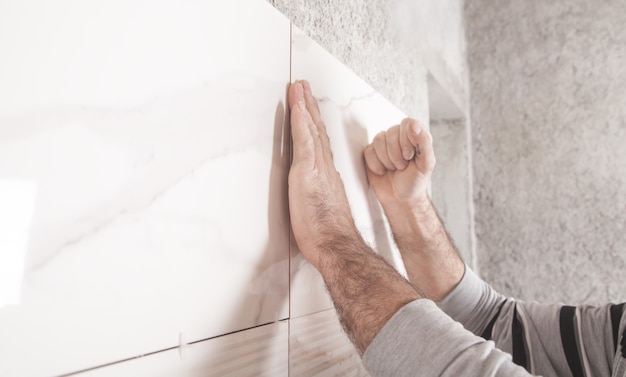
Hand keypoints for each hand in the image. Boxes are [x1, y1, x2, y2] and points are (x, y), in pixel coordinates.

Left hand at [287, 80, 358, 270]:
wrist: (335, 244)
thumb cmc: (327, 234)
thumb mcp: (321, 212)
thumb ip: (318, 198)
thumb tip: (314, 196)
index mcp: (326, 176)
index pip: (319, 144)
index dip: (313, 124)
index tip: (308, 109)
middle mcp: (324, 167)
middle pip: (316, 131)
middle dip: (309, 108)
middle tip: (304, 88)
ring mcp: (317, 167)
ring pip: (310, 130)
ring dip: (304, 106)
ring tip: (298, 87)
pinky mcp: (308, 171)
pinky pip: (304, 139)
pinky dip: (301, 121)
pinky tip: (297, 106)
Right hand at [363, 118, 434, 208]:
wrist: (400, 198)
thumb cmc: (415, 181)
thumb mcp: (426, 164)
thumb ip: (424, 142)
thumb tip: (415, 126)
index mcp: (415, 136)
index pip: (407, 123)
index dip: (406, 139)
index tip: (409, 155)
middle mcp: (399, 137)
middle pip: (391, 132)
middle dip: (396, 154)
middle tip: (402, 166)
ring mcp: (384, 144)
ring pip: (378, 140)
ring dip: (386, 160)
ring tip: (393, 168)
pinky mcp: (371, 153)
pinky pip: (368, 151)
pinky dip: (376, 165)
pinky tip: (383, 171)